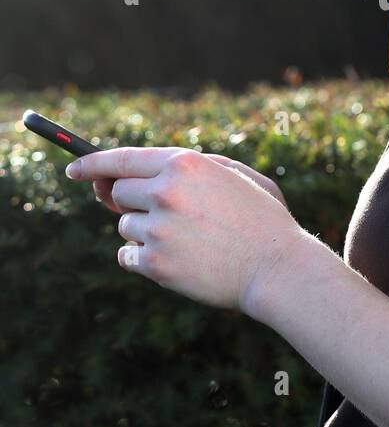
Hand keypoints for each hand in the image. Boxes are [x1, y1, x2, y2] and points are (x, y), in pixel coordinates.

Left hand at [67, 146, 298, 310]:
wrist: (277, 268)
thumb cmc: (262, 220)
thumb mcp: (235, 175)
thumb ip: (190, 167)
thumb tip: (140, 173)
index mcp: (184, 163)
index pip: (121, 158)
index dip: (91, 163)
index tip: (73, 169)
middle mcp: (166, 191)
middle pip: (119, 193)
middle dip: (133, 202)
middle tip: (163, 215)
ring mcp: (158, 228)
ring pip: (124, 225)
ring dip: (145, 232)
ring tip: (187, 241)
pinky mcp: (155, 263)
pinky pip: (126, 256)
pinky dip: (142, 259)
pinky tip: (176, 261)